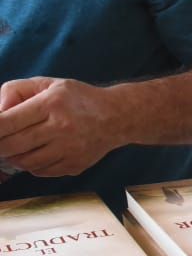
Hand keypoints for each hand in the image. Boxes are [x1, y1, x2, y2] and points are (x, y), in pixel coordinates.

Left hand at [0, 77, 122, 176]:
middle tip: (2, 140)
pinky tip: (38, 152)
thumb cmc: (77, 99)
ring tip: (19, 145)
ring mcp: (68, 150)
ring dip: (14, 156)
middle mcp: (60, 128)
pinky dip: (32, 165)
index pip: (6, 122)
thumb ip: (15, 91)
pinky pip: (39, 172)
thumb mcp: (48, 84)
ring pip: (23, 162)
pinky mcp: (73, 166)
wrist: (116, 117)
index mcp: (51, 104)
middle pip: (11, 146)